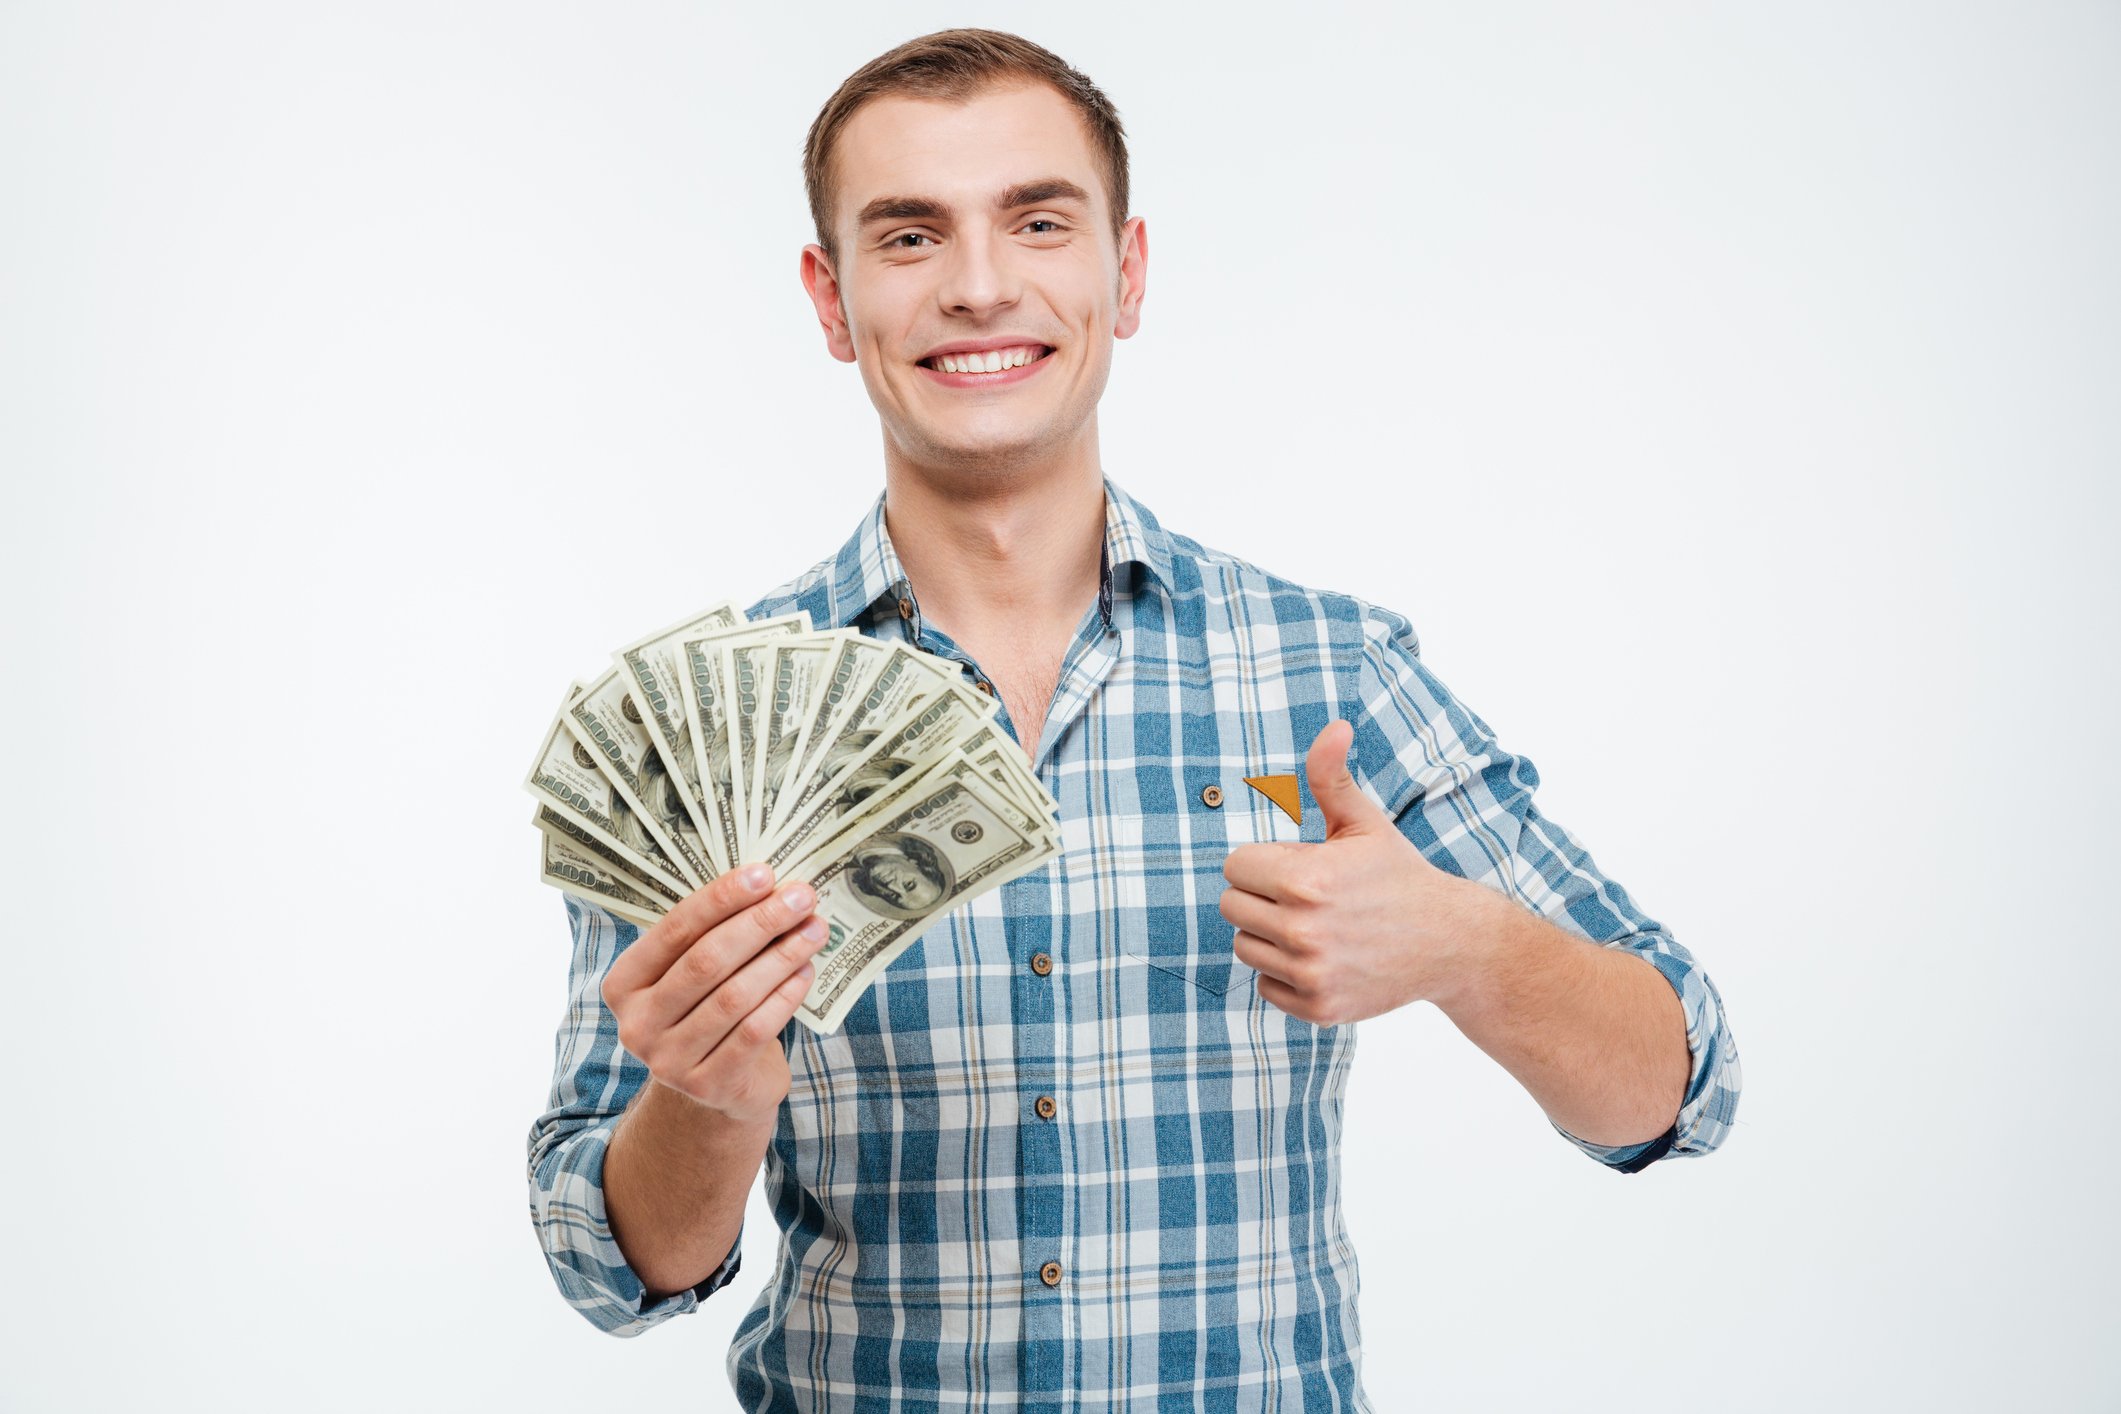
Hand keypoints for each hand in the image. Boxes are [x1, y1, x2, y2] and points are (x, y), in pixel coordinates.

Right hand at [600, 863, 829, 1125]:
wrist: (716, 1088)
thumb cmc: (708, 1012)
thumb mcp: (695, 975)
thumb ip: (716, 935)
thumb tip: (773, 886)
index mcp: (624, 984)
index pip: (675, 930)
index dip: (721, 899)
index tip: (764, 874)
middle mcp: (637, 1023)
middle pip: (706, 961)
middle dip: (759, 923)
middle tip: (801, 898)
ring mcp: (669, 1061)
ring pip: (734, 996)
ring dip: (781, 957)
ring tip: (814, 930)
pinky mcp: (708, 1084)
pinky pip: (754, 1031)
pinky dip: (785, 997)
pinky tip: (806, 971)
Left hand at [1219, 719, 1481, 1025]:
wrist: (1449, 941)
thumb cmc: (1399, 875)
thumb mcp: (1365, 823)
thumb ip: (1332, 777)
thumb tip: (1334, 727)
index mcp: (1304, 879)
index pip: (1233, 866)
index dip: (1261, 861)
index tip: (1294, 864)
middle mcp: (1302, 930)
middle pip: (1231, 907)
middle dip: (1260, 896)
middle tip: (1303, 894)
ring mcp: (1309, 972)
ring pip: (1245, 946)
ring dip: (1269, 934)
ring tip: (1314, 924)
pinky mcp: (1317, 1006)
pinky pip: (1266, 986)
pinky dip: (1286, 973)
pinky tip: (1323, 955)